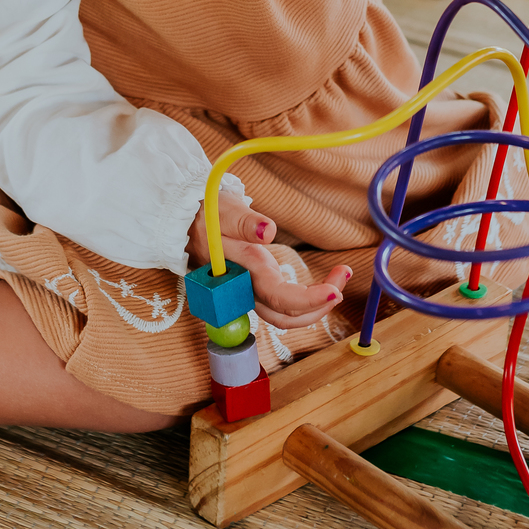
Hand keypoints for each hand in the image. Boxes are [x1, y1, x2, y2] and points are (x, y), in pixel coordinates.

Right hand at [187, 189, 350, 329]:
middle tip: (343, 277)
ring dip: (316, 306)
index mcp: (243, 273)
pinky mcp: (256, 288)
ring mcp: (251, 292)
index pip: (279, 299)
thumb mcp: (224, 211)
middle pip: (286, 317)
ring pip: (285, 316)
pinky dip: (307, 299)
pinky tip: (324, 283)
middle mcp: (247, 290)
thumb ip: (245, 222)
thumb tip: (269, 231)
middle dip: (319, 306)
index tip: (335, 292)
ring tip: (339, 279)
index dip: (308, 301)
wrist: (186, 223)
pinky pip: (283, 305)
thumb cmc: (206, 215)